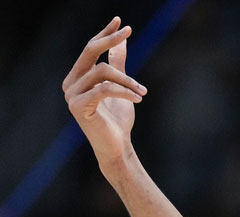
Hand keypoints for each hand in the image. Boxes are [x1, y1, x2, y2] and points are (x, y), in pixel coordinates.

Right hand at [62, 17, 147, 168]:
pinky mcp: (77, 106)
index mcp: (78, 76)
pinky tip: (138, 98)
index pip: (90, 49)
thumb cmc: (118, 118)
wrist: (117, 146)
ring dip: (127, 80)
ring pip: (102, 72)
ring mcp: (71, 94)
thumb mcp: (121, 85)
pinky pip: (104, 89)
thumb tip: (121, 41)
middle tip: (128, 32)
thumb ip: (118, 64)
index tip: (119, 21)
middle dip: (109, 40)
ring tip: (143, 91)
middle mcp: (70, 83)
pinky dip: (124, 90)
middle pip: (90, 52)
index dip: (104, 34)